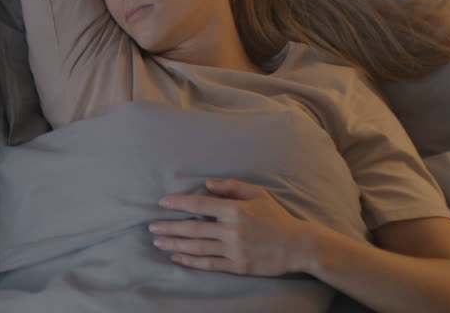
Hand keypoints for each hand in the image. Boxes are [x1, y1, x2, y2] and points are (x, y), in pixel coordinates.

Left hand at [149, 179, 310, 275]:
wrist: (298, 246)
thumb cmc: (277, 217)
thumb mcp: (258, 193)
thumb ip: (231, 186)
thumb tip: (207, 184)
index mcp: (235, 210)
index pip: (200, 204)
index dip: (179, 203)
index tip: (163, 202)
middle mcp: (232, 230)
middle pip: (193, 228)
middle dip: (170, 226)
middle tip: (152, 226)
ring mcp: (234, 250)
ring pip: (197, 247)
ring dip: (175, 244)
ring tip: (158, 241)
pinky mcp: (238, 266)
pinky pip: (209, 264)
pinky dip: (191, 261)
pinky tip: (177, 257)